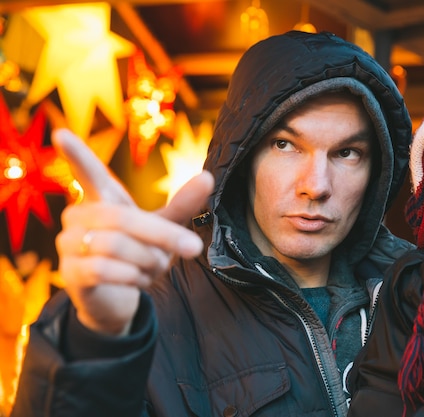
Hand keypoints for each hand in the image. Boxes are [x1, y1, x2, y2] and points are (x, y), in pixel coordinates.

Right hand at [53, 129, 213, 335]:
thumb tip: (209, 176)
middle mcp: (78, 215)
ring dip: (149, 261)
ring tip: (155, 268)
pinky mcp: (69, 272)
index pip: (88, 172)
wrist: (118, 296)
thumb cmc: (138, 252)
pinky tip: (140, 280)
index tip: (62, 133)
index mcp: (102, 198)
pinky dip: (133, 277)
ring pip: (116, 246)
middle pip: (123, 219)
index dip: (76, 154)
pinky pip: (104, 270)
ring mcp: (68, 243)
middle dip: (164, 237)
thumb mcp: (162, 227)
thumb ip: (182, 204)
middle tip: (194, 248)